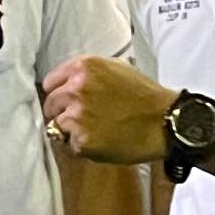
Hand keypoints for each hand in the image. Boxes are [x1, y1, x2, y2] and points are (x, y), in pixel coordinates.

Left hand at [39, 55, 174, 166]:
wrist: (164, 121)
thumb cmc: (144, 96)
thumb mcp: (116, 68)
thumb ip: (88, 74)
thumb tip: (67, 83)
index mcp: (83, 68)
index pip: (50, 82)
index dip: (58, 93)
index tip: (65, 101)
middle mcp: (75, 89)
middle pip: (50, 104)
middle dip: (62, 112)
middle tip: (81, 120)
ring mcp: (77, 116)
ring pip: (57, 126)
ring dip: (70, 131)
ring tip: (94, 131)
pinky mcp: (82, 140)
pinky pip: (70, 145)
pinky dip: (81, 146)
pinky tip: (101, 141)